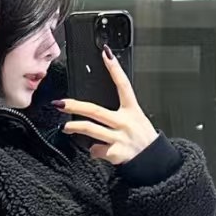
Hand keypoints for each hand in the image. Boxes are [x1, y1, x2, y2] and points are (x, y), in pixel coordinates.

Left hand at [55, 48, 158, 163]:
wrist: (154, 161)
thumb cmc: (144, 139)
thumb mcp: (137, 120)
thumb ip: (119, 115)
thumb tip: (97, 115)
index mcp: (132, 110)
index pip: (123, 85)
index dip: (115, 69)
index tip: (106, 54)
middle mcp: (125, 122)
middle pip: (96, 111)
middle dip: (75, 106)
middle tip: (61, 103)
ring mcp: (120, 137)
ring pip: (91, 130)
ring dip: (75, 127)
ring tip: (65, 127)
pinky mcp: (116, 152)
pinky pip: (97, 150)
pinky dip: (95, 151)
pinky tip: (98, 151)